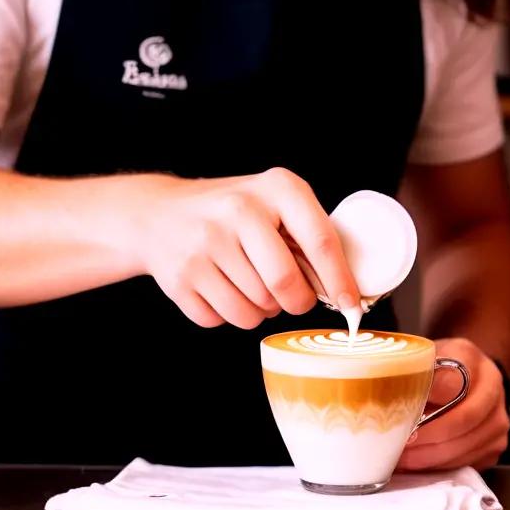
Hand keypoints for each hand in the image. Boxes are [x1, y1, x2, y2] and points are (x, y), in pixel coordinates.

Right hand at [134, 168, 360, 329]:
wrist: (159, 214)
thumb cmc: (232, 213)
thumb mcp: (273, 203)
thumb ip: (307, 237)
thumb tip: (344, 289)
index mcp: (275, 188)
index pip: (319, 240)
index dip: (339, 279)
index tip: (350, 304)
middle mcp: (238, 211)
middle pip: (284, 283)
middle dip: (295, 302)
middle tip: (292, 298)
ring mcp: (205, 244)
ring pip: (253, 311)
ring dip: (260, 310)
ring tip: (250, 284)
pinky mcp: (180, 277)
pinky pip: (221, 321)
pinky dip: (228, 315)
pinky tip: (220, 288)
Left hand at [396, 337, 509, 471]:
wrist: (468, 378)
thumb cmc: (439, 369)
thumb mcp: (426, 357)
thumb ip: (415, 369)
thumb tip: (396, 388)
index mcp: (472, 359)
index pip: (451, 382)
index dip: (425, 400)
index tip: (401, 413)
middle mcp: (493, 388)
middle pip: (463, 419)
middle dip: (428, 435)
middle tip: (401, 443)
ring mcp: (498, 420)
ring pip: (465, 445)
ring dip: (431, 456)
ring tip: (403, 457)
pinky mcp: (495, 447)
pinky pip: (467, 462)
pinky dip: (440, 466)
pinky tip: (419, 463)